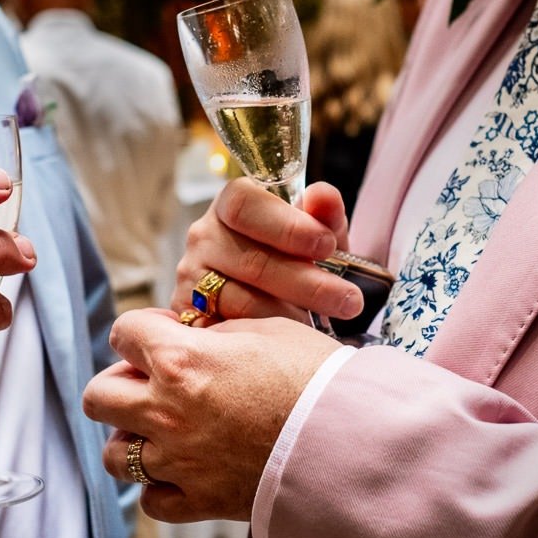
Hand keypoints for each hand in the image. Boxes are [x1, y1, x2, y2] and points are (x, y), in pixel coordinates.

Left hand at [83, 308, 340, 521]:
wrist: (351, 440)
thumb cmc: (316, 377)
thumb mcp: (265, 329)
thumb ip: (214, 334)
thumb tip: (193, 339)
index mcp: (180, 360)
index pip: (123, 333)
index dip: (142, 331)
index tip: (163, 336)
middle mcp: (167, 412)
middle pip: (98, 395)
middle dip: (119, 383)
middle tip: (152, 383)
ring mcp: (178, 461)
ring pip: (114, 455)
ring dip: (131, 438)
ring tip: (163, 431)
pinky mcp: (198, 501)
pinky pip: (150, 500)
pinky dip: (160, 487)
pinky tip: (183, 470)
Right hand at [174, 177, 363, 323]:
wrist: (271, 296)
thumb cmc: (294, 257)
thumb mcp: (317, 234)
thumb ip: (324, 214)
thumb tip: (324, 196)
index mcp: (230, 205)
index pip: (243, 204)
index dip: (287, 226)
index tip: (326, 246)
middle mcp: (203, 237)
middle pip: (250, 260)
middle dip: (306, 282)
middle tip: (348, 299)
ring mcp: (191, 278)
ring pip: (240, 301)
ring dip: (289, 315)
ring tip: (323, 324)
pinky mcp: (190, 316)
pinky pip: (228, 331)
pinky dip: (263, 338)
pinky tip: (290, 341)